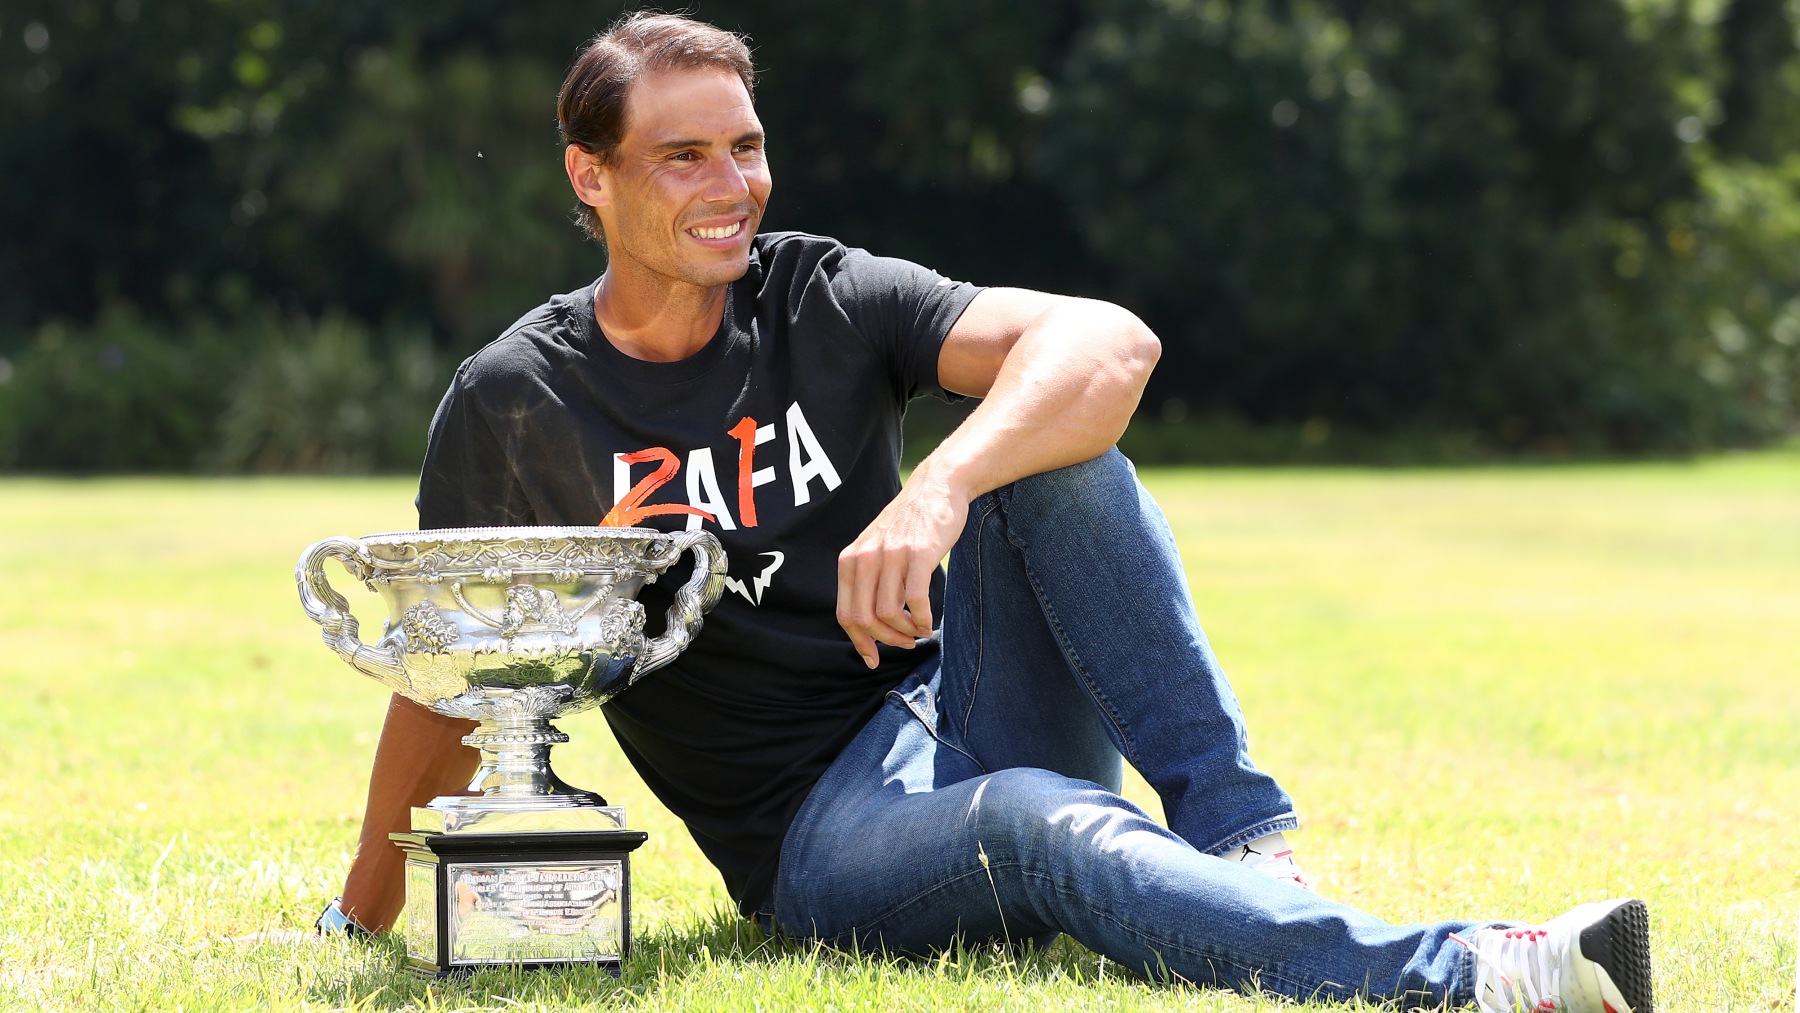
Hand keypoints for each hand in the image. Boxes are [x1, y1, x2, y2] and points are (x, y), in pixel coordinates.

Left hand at [836, 470, 969, 667]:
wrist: (936, 487)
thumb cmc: (909, 524)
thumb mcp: (876, 548)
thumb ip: (867, 579)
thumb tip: (868, 623)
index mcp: (851, 560)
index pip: (845, 614)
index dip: (859, 642)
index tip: (873, 658)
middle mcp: (865, 558)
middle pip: (864, 619)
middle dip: (884, 641)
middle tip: (904, 644)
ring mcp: (891, 555)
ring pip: (887, 614)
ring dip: (904, 632)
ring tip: (918, 631)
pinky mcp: (918, 554)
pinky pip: (914, 600)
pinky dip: (921, 620)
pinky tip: (928, 621)